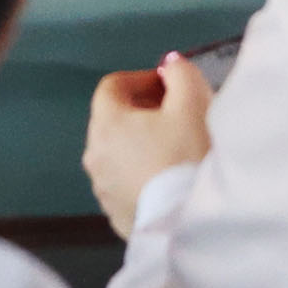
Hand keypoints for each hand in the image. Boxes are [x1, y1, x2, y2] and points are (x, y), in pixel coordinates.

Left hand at [83, 52, 216, 237]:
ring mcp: (101, 189)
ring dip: (139, 144)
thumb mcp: (193, 104)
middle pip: (112, 120)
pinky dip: (140, 173)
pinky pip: (124, 183)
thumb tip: (169, 64)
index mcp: (106, 123)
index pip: (111, 86)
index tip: (168, 86)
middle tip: (174, 114)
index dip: (140, 79)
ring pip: (117, 153)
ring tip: (173, 148)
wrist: (188, 223)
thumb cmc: (187, 156)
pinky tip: (167, 179)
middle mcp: (94, 155)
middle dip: (141, 110)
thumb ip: (180, 73)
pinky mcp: (114, 215)